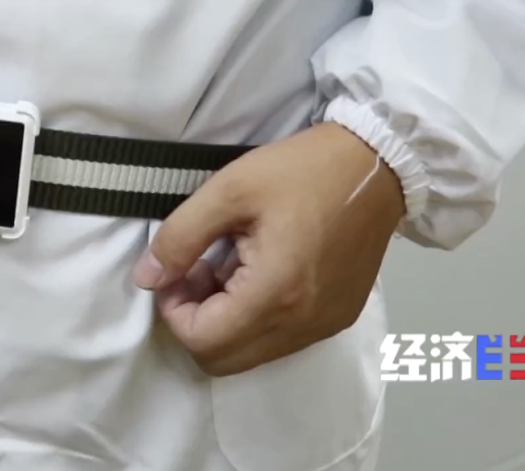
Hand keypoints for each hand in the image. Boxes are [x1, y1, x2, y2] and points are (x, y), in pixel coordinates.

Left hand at [132, 122, 404, 376]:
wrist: (377, 164)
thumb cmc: (304, 170)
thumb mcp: (230, 189)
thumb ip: (181, 236)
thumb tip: (147, 277)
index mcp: (276, 292)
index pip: (203, 340)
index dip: (174, 310)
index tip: (176, 270)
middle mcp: (303, 323)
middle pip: (223, 360)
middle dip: (196, 321)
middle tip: (197, 270)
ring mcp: (324, 326)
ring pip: (251, 354)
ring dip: (225, 321)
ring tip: (229, 266)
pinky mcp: (338, 319)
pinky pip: (280, 341)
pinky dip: (256, 319)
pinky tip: (258, 272)